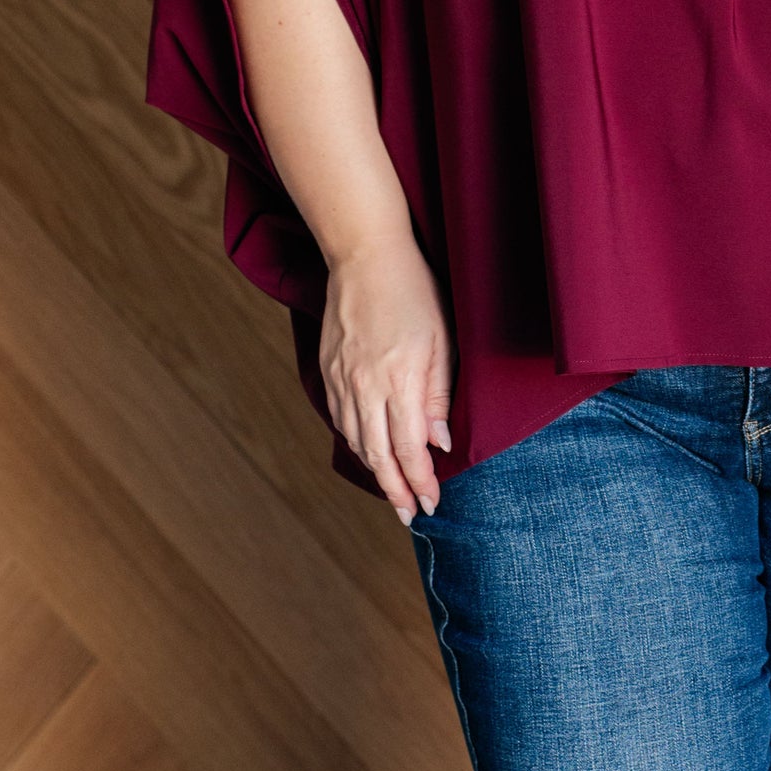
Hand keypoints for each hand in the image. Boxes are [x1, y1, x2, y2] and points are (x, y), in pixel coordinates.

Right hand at [318, 236, 453, 522]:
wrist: (364, 255)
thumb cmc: (413, 291)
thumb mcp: (442, 341)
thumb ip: (439, 395)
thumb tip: (438, 443)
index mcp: (398, 381)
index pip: (408, 450)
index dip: (419, 482)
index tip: (430, 505)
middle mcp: (364, 386)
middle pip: (378, 455)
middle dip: (395, 490)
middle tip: (408, 515)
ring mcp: (341, 378)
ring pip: (355, 440)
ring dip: (375, 470)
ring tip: (392, 490)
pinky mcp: (328, 369)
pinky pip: (340, 417)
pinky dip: (355, 441)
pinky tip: (367, 450)